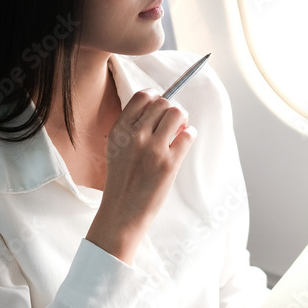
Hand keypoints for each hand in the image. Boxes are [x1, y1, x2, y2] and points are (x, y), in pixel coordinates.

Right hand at [86, 90, 196, 263]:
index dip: (156, 98)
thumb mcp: (117, 147)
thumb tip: (159, 108)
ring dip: (183, 120)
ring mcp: (153, 149)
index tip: (160, 107)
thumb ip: (131, 127)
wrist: (122, 211)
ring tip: (179, 132)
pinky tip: (183, 143)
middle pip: (163, 103)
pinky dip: (190, 135)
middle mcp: (135, 135)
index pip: (142, 96)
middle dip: (171, 110)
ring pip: (177, 113)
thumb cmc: (122, 180)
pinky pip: (188, 135)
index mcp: (120, 130)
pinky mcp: (169, 163)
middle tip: (173, 124)